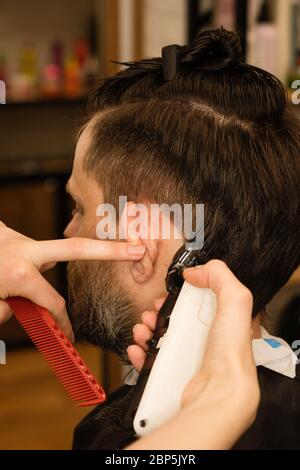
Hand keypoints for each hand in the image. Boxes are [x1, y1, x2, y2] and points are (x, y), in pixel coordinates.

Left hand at [0, 222, 144, 340]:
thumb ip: (8, 311)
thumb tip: (21, 308)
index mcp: (19, 273)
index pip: (54, 302)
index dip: (63, 322)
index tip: (69, 334)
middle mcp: (23, 250)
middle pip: (78, 248)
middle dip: (112, 250)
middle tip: (137, 250)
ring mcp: (15, 237)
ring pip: (45, 252)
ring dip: (43, 264)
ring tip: (13, 283)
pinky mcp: (6, 232)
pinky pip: (26, 247)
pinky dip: (26, 257)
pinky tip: (9, 264)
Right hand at [127, 260, 259, 448]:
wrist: (218, 394)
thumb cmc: (230, 354)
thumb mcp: (235, 301)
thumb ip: (220, 277)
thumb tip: (196, 271)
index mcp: (220, 324)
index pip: (195, 304)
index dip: (179, 297)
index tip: (168, 296)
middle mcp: (204, 342)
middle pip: (172, 320)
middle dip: (156, 313)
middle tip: (152, 313)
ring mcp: (186, 360)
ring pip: (158, 340)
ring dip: (144, 331)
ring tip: (142, 330)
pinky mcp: (171, 377)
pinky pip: (149, 362)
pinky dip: (139, 353)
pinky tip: (138, 348)